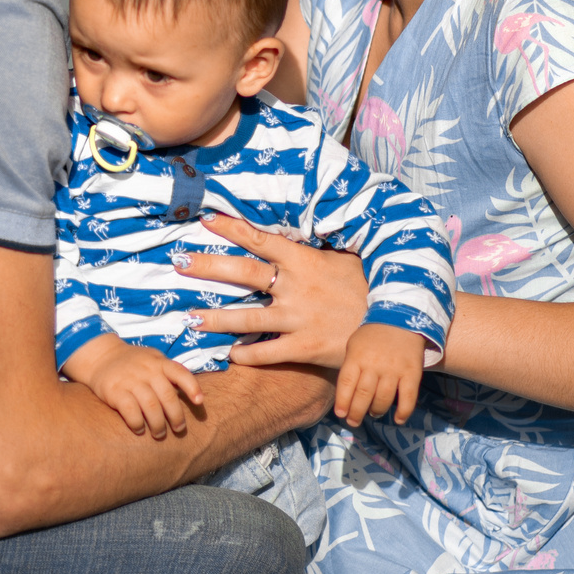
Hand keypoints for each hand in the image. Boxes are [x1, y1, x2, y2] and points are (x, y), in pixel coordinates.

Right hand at [62, 336, 204, 440]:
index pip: (180, 373)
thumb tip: (193, 395)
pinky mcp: (114, 391)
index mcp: (158, 362)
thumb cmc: (133, 363)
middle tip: (179, 429)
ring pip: (151, 406)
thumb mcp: (152, 359)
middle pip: (167, 396)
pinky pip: (130, 411)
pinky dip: (137, 423)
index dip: (192, 387)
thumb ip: (169, 373)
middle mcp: (146, 370)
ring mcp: (130, 380)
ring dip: (158, 425)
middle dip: (176, 416)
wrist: (101, 357)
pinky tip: (139, 429)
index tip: (199, 402)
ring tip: (160, 434)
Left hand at [172, 218, 371, 368]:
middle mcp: (297, 287)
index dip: (233, 229)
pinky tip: (228, 354)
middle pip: (244, 273)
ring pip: (247, 317)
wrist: (394, 325)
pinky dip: (246, 353)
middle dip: (208, 267)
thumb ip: (316, 249)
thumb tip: (298, 230)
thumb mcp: (344, 261)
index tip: (206, 220)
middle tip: (178, 263)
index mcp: (305, 261)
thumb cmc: (366, 289)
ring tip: (188, 318)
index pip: (261, 239)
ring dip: (215, 318)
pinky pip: (268, 352)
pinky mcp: (305, 346)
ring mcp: (299, 318)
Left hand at [333, 323, 428, 425]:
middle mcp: (374, 365)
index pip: (346, 384)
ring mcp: (394, 369)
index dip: (343, 402)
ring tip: (373, 413)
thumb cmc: (373, 335)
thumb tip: (346, 394)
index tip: (341, 414)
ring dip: (376, 411)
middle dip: (356, 413)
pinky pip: (408, 398)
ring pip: (383, 399)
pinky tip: (398, 419)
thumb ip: (351, 366)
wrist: (402, 317)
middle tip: (354, 421)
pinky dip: (403, 412)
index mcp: (357, 357)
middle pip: (363, 395)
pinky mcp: (412, 373)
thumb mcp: (354, 344)